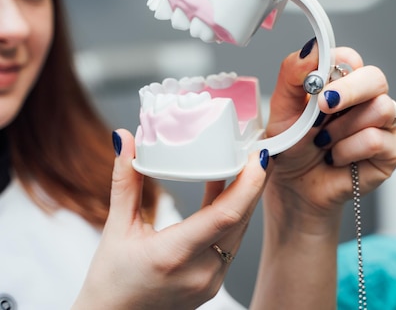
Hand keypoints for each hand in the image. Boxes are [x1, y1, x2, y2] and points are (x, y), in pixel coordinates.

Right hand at [73, 129, 267, 309]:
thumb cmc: (110, 283)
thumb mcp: (116, 229)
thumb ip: (126, 182)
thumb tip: (125, 139)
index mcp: (173, 255)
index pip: (225, 215)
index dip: (249, 184)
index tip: (258, 157)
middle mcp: (200, 272)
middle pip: (240, 219)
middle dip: (254, 182)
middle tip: (257, 149)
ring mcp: (211, 281)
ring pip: (239, 230)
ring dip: (245, 197)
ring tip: (246, 164)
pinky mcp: (215, 283)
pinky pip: (232, 242)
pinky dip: (234, 214)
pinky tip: (230, 190)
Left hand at [264, 40, 395, 233]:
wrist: (295, 187)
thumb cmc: (292, 146)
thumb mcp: (281, 108)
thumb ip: (293, 74)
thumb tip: (312, 48)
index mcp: (341, 82)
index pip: (351, 59)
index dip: (336, 67)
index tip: (316, 84)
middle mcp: (366, 98)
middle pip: (376, 78)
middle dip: (349, 90)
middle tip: (324, 106)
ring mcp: (383, 124)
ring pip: (381, 108)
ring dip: (343, 128)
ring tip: (323, 142)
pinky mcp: (391, 150)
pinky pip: (378, 140)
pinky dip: (349, 150)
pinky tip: (336, 158)